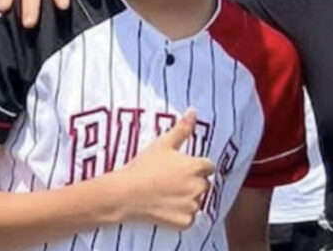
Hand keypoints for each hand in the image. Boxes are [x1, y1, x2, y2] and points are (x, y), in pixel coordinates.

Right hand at [117, 110, 214, 229]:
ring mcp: (192, 205)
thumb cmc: (143, 167)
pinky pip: (189, 219)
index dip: (196, 167)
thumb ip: (182, 128)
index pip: (208, 167)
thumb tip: (194, 111)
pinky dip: (181, 216)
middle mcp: (199, 186)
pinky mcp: (185, 221)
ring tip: (166, 195)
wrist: (124, 194)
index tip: (183, 169)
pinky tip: (166, 209)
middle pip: (204, 184)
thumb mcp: (163, 144)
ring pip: (197, 202)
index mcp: (197, 167)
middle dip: (192, 183)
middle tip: (171, 183)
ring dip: (187, 200)